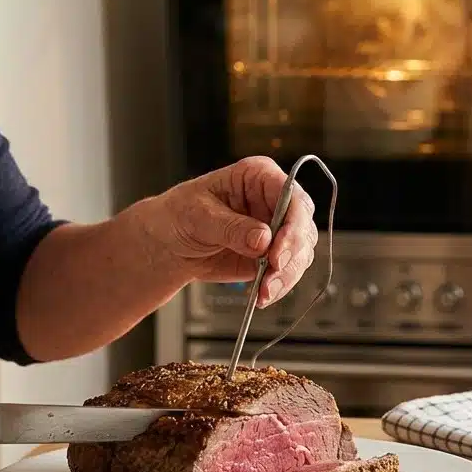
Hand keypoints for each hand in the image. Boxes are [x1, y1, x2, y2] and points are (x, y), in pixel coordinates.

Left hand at [142, 156, 320, 306]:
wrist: (169, 244)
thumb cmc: (179, 215)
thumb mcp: (199, 215)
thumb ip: (231, 227)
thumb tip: (263, 240)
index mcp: (258, 175)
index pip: (290, 194)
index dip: (292, 222)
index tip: (278, 250)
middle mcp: (274, 200)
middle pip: (302, 224)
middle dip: (292, 253)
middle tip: (273, 272)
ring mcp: (276, 228)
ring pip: (301, 251)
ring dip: (286, 275)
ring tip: (264, 291)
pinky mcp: (273, 254)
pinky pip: (288, 270)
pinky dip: (280, 286)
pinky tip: (263, 295)